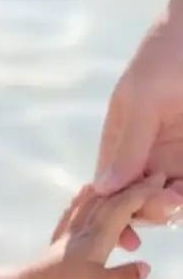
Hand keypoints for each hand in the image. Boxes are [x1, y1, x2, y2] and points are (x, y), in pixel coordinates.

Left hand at [24, 175, 162, 278]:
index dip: (143, 192)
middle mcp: (83, 228)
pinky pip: (75, 211)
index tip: (160, 180)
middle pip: (110, 198)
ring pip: (92, 201)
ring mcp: (69, 232)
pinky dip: (85, 198)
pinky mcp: (59, 240)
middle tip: (154, 179)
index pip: (123, 206)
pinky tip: (84, 196)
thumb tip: (146, 267)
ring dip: (111, 190)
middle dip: (133, 186)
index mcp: (97, 236)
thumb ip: (124, 277)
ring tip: (125, 182)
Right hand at [91, 0, 182, 232]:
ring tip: (178, 199)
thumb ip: (128, 145)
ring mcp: (172, 156)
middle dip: (148, 209)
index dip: (114, 211)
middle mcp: (143, 154)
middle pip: (137, 200)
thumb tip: (103, 190)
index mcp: (119, 142)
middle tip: (169, 200)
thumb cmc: (167, 59)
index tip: (129, 219)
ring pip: (165, 198)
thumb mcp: (142, 101)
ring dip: (170, 207)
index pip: (108, 188)